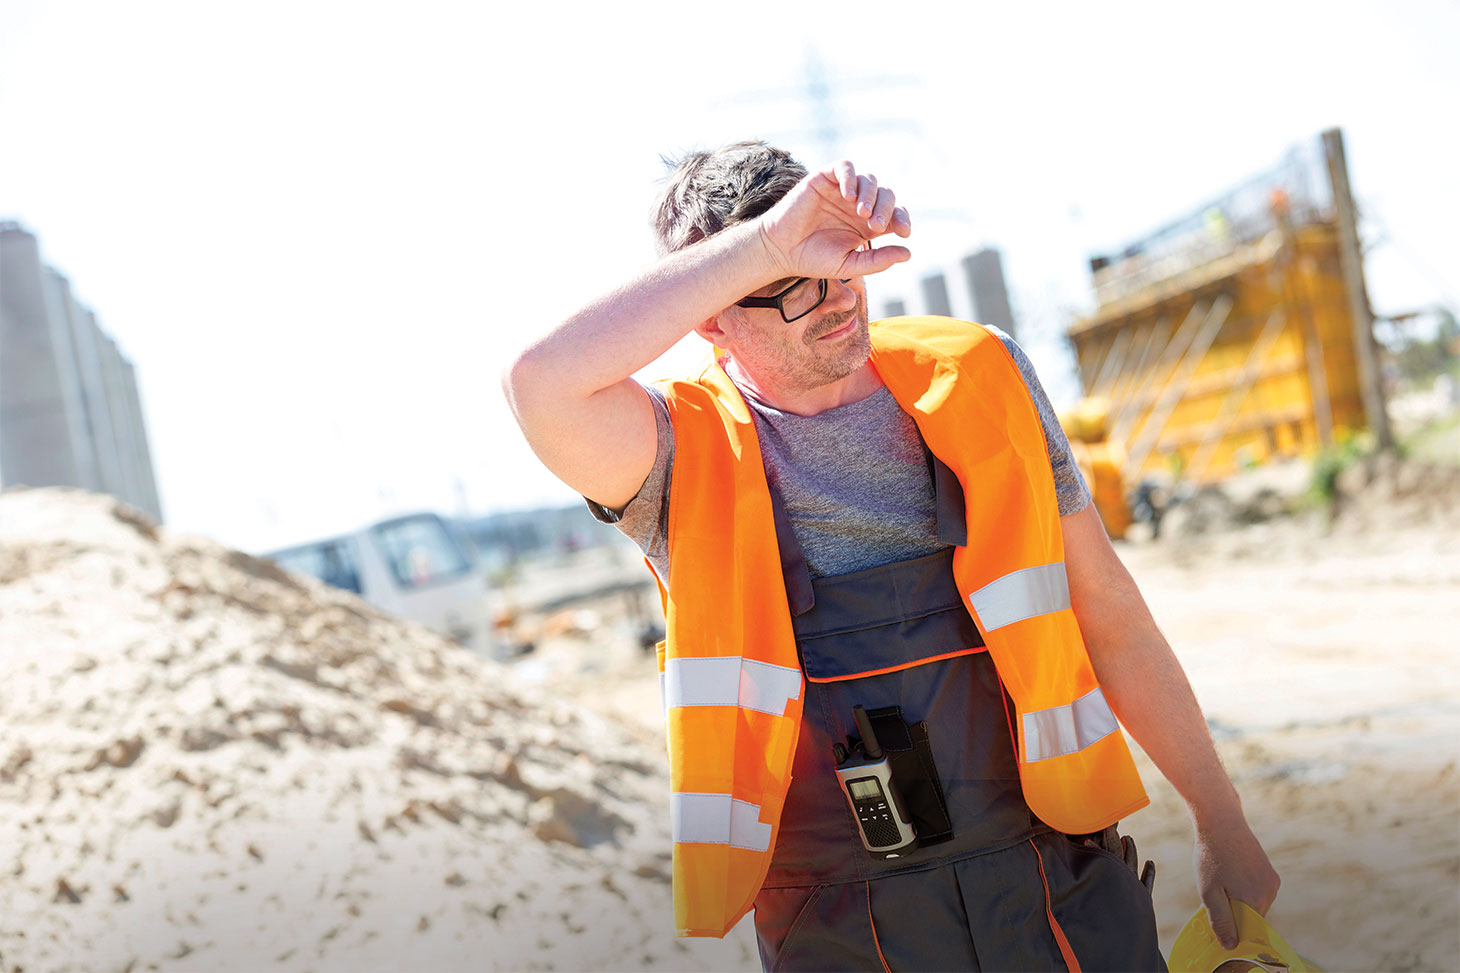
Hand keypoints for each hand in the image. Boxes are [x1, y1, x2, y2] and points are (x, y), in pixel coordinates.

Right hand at [757, 160, 911, 280]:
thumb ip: (878, 261)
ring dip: (870, 195)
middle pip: (886, 195)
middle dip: (886, 209)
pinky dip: (850, 178)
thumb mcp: (850, 265)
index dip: (903, 219)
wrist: (780, 251)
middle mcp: (857, 205)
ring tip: (861, 213)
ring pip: (869, 180)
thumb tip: (908, 253)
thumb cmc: (813, 259)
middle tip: (875, 225)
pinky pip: (845, 168)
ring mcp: (842, 190)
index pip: (895, 214)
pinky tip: (848, 196)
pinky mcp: (824, 178)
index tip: (904, 232)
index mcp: (867, 224)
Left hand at [1193, 820, 1280, 948]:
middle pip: (1251, 915)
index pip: (1246, 928)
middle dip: (1233, 909)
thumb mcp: (1209, 892)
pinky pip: (1256, 888)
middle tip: (1214, 890)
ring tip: (1222, 876)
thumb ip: (1221, 920)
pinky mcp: (1269, 870)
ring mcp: (1271, 880)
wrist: (1221, 821)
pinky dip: (1242, 885)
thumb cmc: (1212, 856)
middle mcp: (1270, 892)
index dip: (1230, 924)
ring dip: (1237, 896)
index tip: (1216, 912)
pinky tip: (1229, 869)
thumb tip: (1231, 946)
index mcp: (1256, 901)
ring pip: (1254, 901)